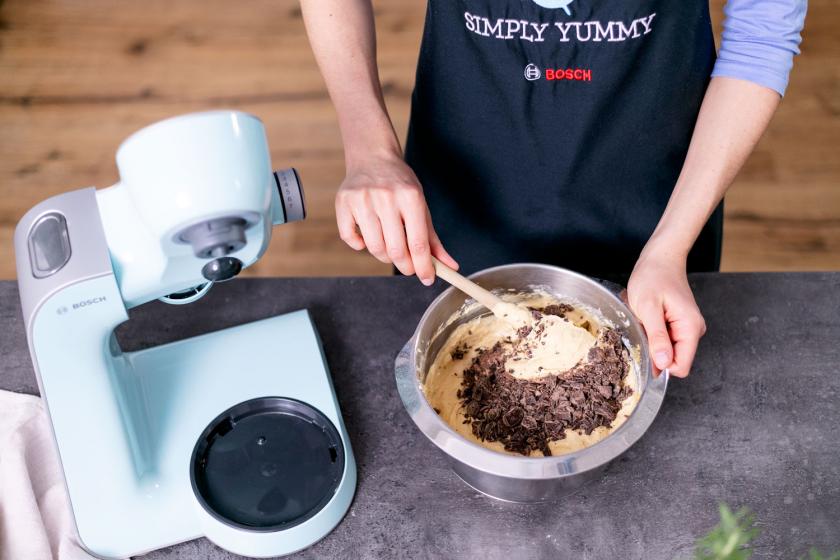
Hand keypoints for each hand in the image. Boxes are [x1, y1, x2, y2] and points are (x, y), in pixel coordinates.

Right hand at [335, 152, 458, 284]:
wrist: (372, 157)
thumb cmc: (400, 184)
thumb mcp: (421, 205)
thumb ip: (433, 239)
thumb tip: (449, 266)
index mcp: (410, 197)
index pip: (418, 243)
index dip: (424, 267)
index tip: (427, 278)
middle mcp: (386, 197)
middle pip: (396, 249)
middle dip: (405, 266)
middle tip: (409, 268)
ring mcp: (362, 200)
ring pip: (374, 247)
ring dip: (385, 257)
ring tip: (390, 249)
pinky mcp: (344, 203)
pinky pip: (351, 238)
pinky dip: (359, 245)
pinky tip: (367, 238)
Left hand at [627, 247, 705, 377]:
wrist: (660, 258)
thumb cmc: (653, 276)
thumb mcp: (648, 307)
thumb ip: (657, 337)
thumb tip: (663, 364)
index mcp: (690, 328)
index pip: (681, 366)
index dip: (660, 364)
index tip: (644, 347)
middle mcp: (693, 331)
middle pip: (673, 360)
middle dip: (653, 349)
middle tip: (643, 326)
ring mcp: (687, 328)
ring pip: (666, 350)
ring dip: (651, 339)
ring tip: (645, 318)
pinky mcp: (679, 325)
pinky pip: (664, 339)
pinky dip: (652, 332)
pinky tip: (647, 317)